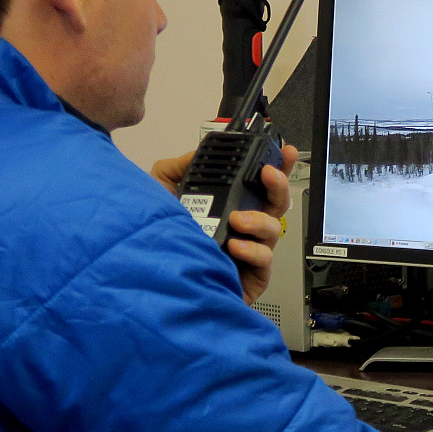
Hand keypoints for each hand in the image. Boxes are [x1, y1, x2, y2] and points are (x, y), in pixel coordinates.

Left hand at [151, 143, 299, 304]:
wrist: (148, 280)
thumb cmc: (156, 243)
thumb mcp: (160, 195)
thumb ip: (177, 169)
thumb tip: (198, 153)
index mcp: (229, 207)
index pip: (259, 184)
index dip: (276, 167)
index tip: (284, 151)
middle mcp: (243, 228)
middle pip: (276, 202)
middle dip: (279, 184)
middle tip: (268, 174)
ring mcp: (249, 251)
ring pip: (274, 229)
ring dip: (260, 220)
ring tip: (238, 219)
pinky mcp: (250, 277)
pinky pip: (264, 261)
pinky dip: (253, 251)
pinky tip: (236, 246)